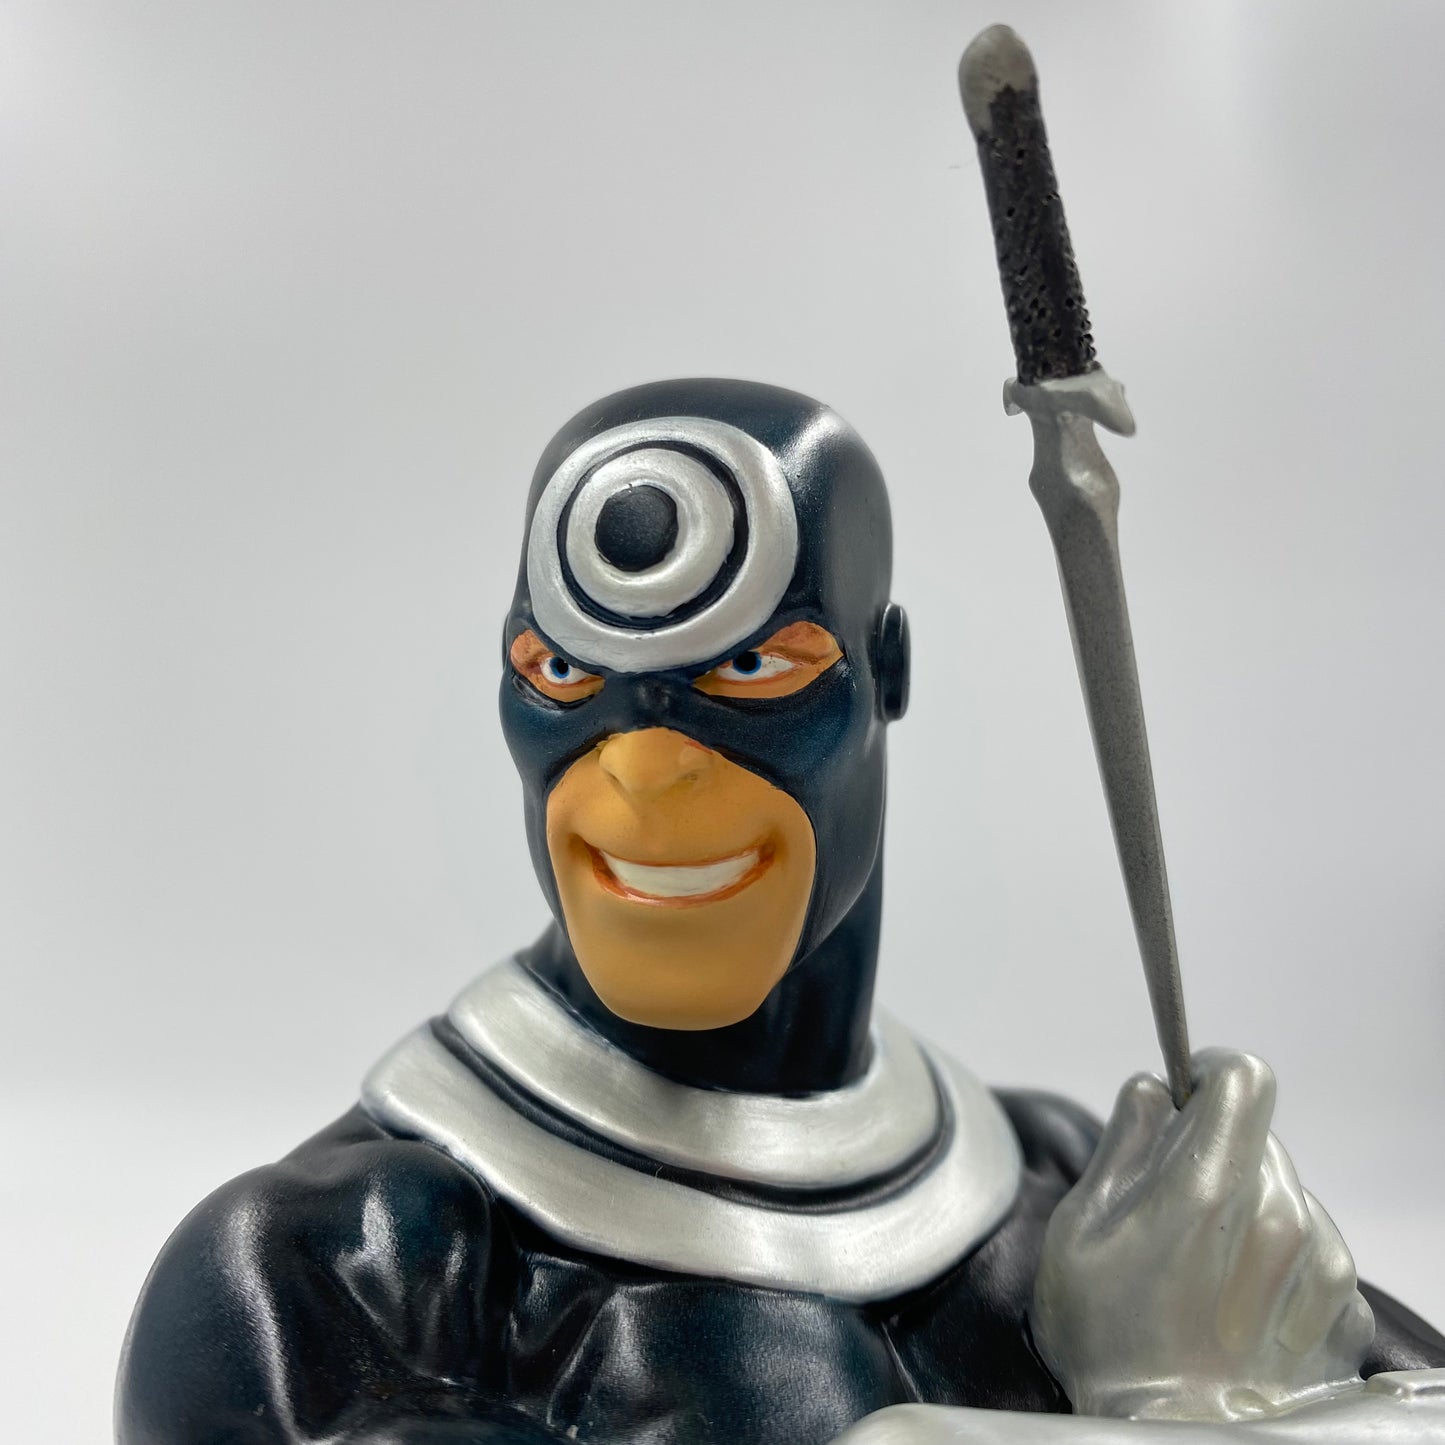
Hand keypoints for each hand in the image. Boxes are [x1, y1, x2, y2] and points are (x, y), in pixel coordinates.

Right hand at [1031, 1049, 1374, 1421]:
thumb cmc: (1112, 1343)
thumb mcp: (1078, 1234)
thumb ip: (1121, 1148)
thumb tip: (1152, 1094)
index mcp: (1208, 1189)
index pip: (1246, 1080)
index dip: (1214, 1076)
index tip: (1189, 1096)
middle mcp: (1280, 1220)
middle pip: (1261, 1141)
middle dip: (1219, 1155)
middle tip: (1175, 1211)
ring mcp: (1322, 1271)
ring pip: (1293, 1195)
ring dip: (1254, 1213)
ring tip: (1207, 1272)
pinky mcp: (1346, 1315)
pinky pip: (1319, 1255)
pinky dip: (1285, 1265)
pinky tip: (1241, 1306)